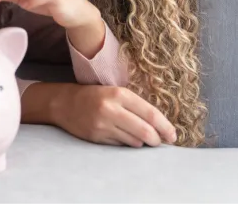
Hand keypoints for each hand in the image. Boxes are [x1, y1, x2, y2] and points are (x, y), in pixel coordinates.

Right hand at [54, 84, 176, 147]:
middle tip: (159, 141)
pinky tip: (123, 137)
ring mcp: (103, 125)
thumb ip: (135, 106)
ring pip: (134, 141)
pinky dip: (126, 144)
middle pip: (145, 132)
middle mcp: (111, 109)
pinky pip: (120, 146)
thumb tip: (160, 126)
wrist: (64, 103)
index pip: (150, 114)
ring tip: (139, 137)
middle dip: (156, 140)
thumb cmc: (95, 96)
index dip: (165, 127)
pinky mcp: (96, 137)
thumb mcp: (115, 92)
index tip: (173, 135)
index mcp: (119, 94)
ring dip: (141, 142)